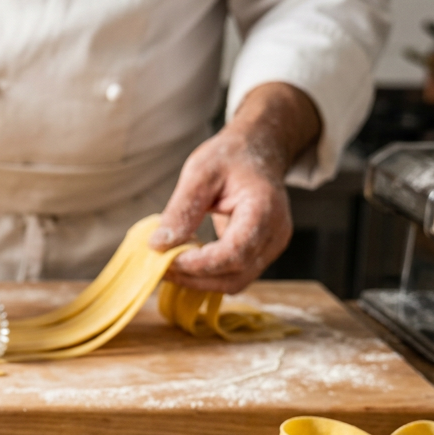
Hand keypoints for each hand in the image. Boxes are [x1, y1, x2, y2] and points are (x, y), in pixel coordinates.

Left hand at [150, 82, 319, 294]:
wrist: (258, 152)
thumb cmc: (231, 158)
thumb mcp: (200, 172)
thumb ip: (182, 209)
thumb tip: (159, 245)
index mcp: (264, 210)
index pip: (233, 252)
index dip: (199, 264)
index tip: (166, 260)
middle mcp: (275, 234)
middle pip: (234, 275)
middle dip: (193, 277)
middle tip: (158, 266)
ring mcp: (271, 247)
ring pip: (234, 282)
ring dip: (198, 280)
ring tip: (168, 264)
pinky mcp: (261, 254)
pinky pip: (234, 275)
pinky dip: (207, 275)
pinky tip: (185, 260)